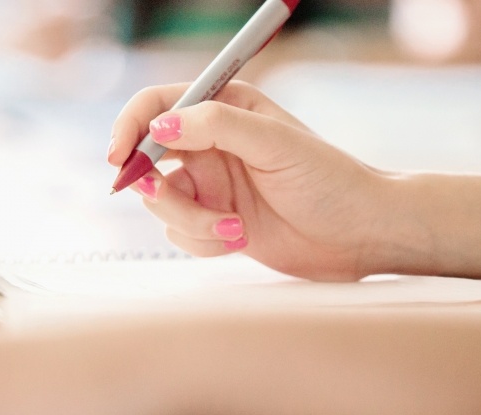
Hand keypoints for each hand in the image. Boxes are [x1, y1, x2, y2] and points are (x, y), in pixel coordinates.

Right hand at [109, 82, 432, 280]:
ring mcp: (211, 186)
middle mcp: (212, 144)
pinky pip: (180, 235)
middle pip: (148, 160)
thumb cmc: (330, 181)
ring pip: (162, 204)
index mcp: (225, 108)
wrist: (360, 235)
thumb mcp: (274, 142)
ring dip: (191, 222)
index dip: (131, 127)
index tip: (120, 157)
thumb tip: (159, 127)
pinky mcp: (216, 224)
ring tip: (236, 229)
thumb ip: (215, 126)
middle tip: (176, 200)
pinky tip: (240, 240)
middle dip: (157, 187)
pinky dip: (203, 243)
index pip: (157, 106)